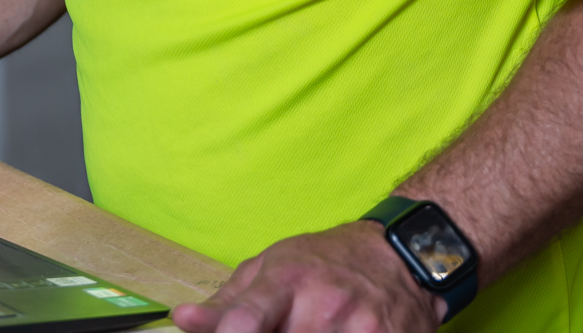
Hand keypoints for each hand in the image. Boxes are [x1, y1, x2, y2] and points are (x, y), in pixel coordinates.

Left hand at [170, 222, 440, 332]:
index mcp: (286, 279)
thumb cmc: (325, 261)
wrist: (399, 257)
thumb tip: (183, 319)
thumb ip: (228, 302)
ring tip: (300, 328)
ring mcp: (359, 329)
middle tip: (272, 328)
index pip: (244, 321)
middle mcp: (323, 304)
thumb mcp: (271, 266)